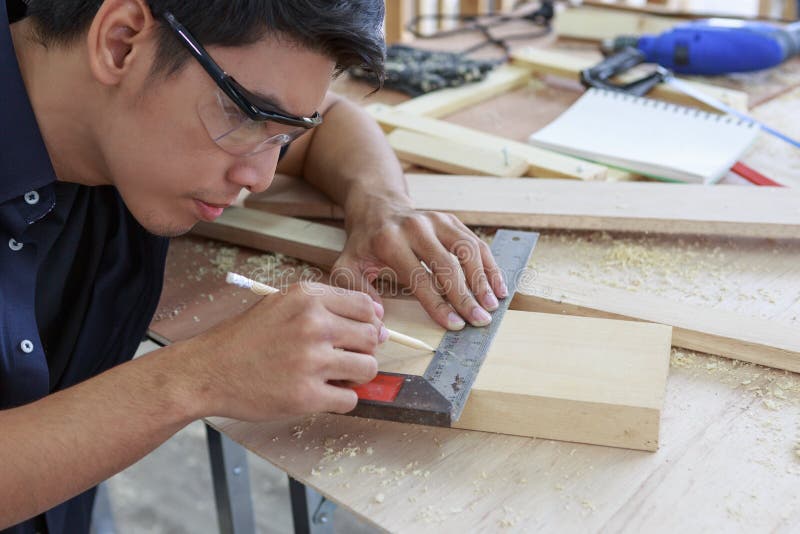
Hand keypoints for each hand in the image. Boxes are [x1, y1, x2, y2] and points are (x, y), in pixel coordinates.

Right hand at [184, 283, 385, 420]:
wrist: (208, 371)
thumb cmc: (245, 338)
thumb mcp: (282, 304)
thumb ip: (325, 307)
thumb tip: (377, 324)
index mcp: (308, 298)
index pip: (366, 306)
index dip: (370, 322)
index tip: (362, 333)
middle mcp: (313, 324)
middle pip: (371, 337)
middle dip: (364, 349)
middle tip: (344, 357)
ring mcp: (311, 361)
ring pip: (368, 369)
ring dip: (356, 376)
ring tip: (335, 376)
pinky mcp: (307, 396)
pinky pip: (350, 400)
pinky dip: (341, 400)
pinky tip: (321, 393)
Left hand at [332, 194, 507, 330]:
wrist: (376, 206)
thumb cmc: (364, 244)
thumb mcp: (348, 267)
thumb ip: (359, 293)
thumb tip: (380, 320)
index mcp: (390, 241)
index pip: (420, 278)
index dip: (438, 304)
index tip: (454, 325)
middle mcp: (416, 227)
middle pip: (448, 265)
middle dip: (466, 296)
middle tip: (480, 320)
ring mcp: (437, 220)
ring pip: (467, 250)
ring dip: (483, 280)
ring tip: (492, 305)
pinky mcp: (451, 219)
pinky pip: (475, 242)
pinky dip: (489, 265)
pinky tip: (498, 286)